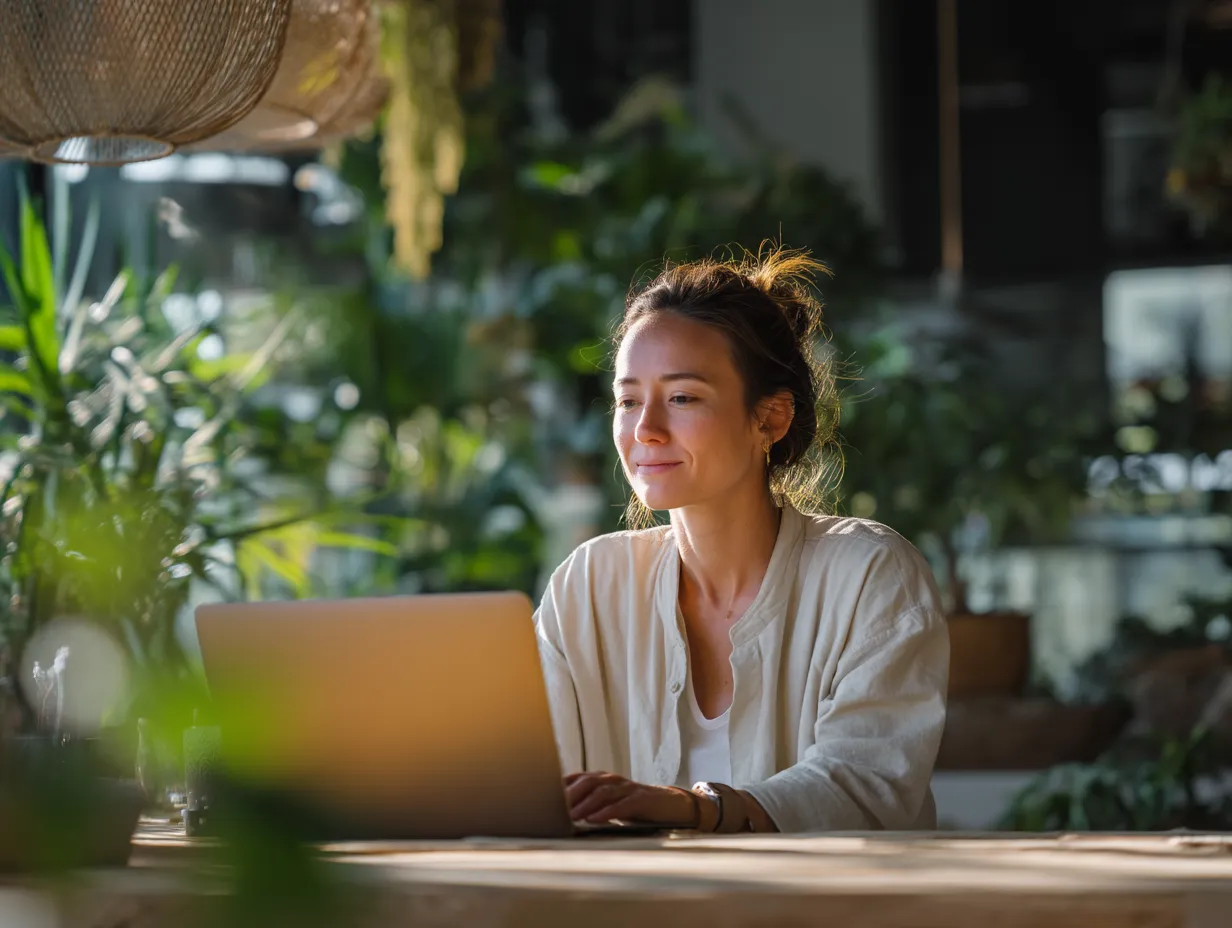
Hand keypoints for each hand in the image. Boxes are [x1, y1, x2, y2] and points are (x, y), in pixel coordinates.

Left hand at [564, 772, 696, 826]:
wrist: (667, 804)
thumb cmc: (631, 805)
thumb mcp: (606, 803)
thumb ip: (586, 804)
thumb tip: (558, 815)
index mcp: (600, 779)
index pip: (576, 779)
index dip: (559, 787)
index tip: (542, 799)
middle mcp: (611, 779)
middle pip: (587, 782)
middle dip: (569, 795)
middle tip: (553, 809)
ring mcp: (626, 787)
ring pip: (602, 792)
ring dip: (585, 804)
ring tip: (571, 816)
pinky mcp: (640, 798)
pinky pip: (621, 804)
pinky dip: (607, 811)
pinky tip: (595, 819)